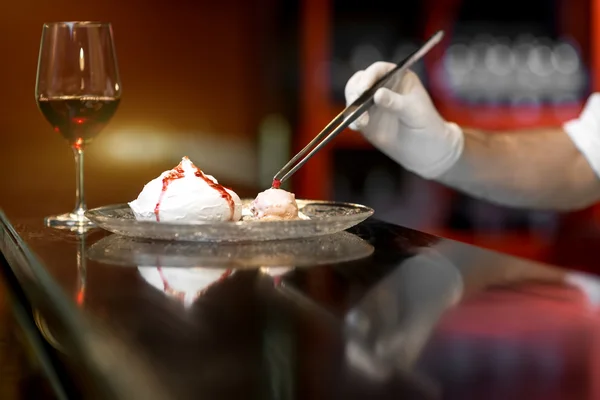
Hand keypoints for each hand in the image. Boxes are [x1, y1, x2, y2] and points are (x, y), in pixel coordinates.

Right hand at [344, 62, 463, 178]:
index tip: (364, 89)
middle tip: (356, 103)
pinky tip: (356, 127)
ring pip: (353, 97)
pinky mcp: (365, 120)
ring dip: (352, 107)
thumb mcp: (414, 111)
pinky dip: (351, 120)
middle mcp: (381, 87)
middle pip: (360, 81)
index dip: (369, 76)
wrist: (424, 149)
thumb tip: (377, 94)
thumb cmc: (425, 124)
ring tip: (362, 122)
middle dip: (355, 91)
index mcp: (397, 77)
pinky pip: (353, 116)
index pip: (378, 70)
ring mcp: (371, 103)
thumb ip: (395, 102)